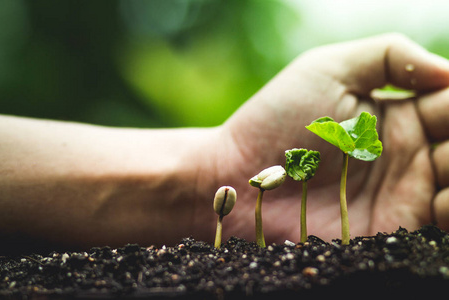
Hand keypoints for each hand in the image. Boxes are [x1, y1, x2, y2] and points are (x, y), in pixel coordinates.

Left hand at [214, 33, 448, 242]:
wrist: (238, 177)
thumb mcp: (328, 68)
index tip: (445, 108)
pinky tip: (441, 201)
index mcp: (398, 115)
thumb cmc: (274, 119)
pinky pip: (440, 224)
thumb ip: (389, 56)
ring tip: (443, 166)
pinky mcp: (391, 229)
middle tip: (444, 145)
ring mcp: (402, 194)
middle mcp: (408, 155)